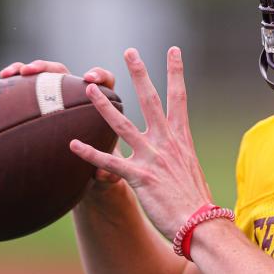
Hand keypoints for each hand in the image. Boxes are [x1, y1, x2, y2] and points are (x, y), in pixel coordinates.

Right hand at [0, 59, 122, 186]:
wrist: (83, 165)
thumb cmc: (99, 161)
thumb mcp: (106, 165)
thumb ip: (109, 169)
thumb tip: (103, 175)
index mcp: (101, 103)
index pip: (105, 81)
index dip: (99, 76)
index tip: (89, 80)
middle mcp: (78, 93)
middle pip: (66, 72)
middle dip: (50, 68)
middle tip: (35, 71)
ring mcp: (59, 95)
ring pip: (44, 74)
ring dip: (29, 68)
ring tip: (12, 73)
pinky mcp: (42, 99)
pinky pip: (28, 84)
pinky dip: (16, 78)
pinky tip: (2, 78)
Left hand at [68, 47, 211, 239]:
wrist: (201, 223)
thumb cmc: (198, 202)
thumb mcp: (190, 170)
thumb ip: (178, 157)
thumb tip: (175, 157)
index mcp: (181, 138)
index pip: (178, 97)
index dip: (176, 72)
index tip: (173, 51)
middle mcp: (166, 142)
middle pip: (150, 99)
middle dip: (139, 74)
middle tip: (130, 52)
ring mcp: (152, 158)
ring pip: (123, 125)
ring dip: (104, 106)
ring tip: (89, 89)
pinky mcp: (139, 177)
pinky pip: (110, 163)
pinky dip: (90, 153)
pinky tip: (72, 145)